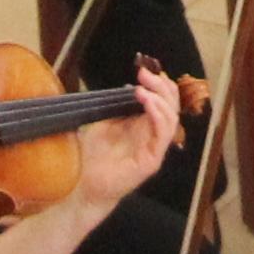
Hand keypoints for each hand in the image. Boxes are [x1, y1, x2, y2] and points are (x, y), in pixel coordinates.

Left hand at [70, 66, 185, 202]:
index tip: (144, 69)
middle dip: (161, 85)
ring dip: (160, 99)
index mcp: (144, 124)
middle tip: (144, 74)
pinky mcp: (151, 161)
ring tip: (144, 88)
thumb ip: (118, 107)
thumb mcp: (103, 122)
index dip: (158, 83)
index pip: (163, 99)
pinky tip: (147, 103)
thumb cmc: (91, 155)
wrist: (82, 184)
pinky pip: (162, 136)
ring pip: (171, 119)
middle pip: (171, 105)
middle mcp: (152, 135)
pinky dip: (158, 116)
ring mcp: (154, 148)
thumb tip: (126, 87)